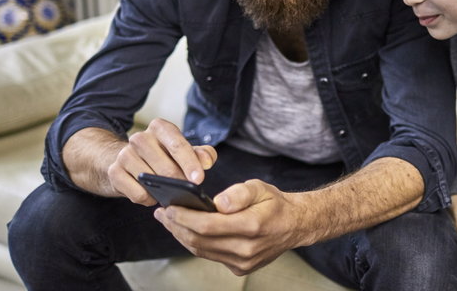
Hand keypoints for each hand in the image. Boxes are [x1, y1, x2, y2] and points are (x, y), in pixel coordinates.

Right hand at [107, 118, 216, 205]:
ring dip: (163, 192)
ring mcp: (125, 154)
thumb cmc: (161, 155)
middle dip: (179, 182)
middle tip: (186, 191)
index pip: (178, 145)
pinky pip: (137, 194)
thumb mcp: (182, 151)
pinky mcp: (114, 172)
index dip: (190, 163)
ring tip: (168, 192)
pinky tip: (151, 195)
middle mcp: (140, 138)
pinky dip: (148, 199)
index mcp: (160, 128)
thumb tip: (207, 161)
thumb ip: (200, 154)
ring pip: (151, 181)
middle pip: (166, 167)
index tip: (198, 180)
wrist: (123, 159)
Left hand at [154, 179, 306, 274]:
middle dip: (177, 227)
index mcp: (252, 226)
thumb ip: (239, 193)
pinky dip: (195, 243)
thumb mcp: (260, 187)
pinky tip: (186, 231)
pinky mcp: (240, 268)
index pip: (208, 225)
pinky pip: (210, 255)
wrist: (294, 225)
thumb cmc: (274, 204)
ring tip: (169, 221)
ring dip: (182, 236)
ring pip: (202, 251)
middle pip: (200, 241)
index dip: (184, 217)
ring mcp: (243, 262)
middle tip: (162, 213)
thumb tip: (217, 202)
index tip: (169, 207)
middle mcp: (247, 248)